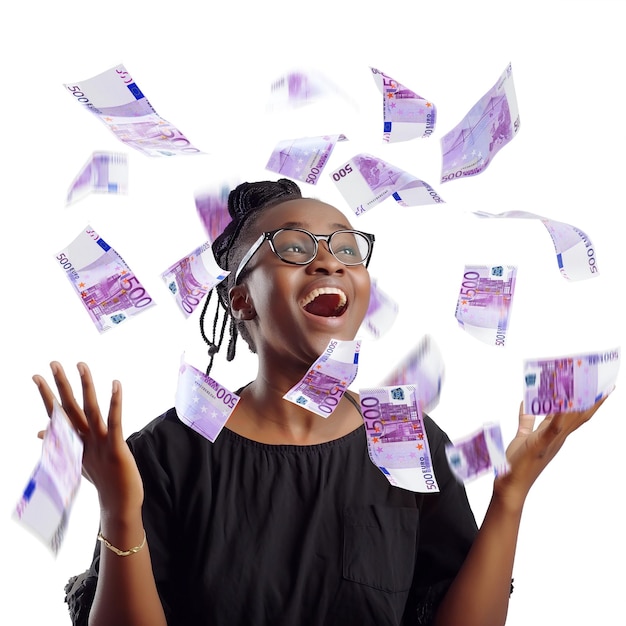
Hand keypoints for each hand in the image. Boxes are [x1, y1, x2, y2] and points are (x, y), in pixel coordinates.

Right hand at [33, 362, 143, 517]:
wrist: (118, 504)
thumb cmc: (102, 479)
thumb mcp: (79, 459)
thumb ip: (62, 442)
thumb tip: (40, 431)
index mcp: (76, 441)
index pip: (59, 415)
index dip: (48, 396)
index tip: (37, 377)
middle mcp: (84, 440)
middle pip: (69, 408)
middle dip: (60, 385)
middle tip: (52, 363)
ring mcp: (99, 443)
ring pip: (90, 409)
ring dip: (85, 386)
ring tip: (80, 364)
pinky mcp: (115, 446)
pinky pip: (114, 421)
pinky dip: (115, 402)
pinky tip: (116, 384)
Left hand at [494, 395, 608, 507]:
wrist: (511, 482)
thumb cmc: (518, 461)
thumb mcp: (524, 435)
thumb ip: (526, 420)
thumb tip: (525, 403)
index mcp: (555, 434)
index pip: (574, 413)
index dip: (587, 400)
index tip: (598, 387)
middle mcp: (557, 437)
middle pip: (579, 416)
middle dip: (593, 400)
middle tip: (606, 385)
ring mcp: (550, 441)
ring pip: (569, 421)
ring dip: (579, 405)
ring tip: (589, 388)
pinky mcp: (538, 444)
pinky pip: (550, 430)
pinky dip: (557, 418)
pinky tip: (562, 407)